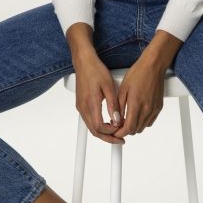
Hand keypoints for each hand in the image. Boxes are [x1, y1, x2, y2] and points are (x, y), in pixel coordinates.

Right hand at [67, 26, 124, 143]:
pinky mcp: (81, 105)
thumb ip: (113, 105)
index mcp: (91, 103)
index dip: (111, 132)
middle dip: (108, 138)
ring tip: (116, 133)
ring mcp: (80, 107)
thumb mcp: (109, 86)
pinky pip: (89, 121)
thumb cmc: (96, 71)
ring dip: (103, 133)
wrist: (83, 62)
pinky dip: (98, 126)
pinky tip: (108, 124)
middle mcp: (83, 108)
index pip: (100, 127)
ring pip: (91, 127)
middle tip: (120, 140)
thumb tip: (117, 119)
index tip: (121, 130)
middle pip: (94, 131)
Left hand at [113, 32, 181, 137]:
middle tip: (119, 124)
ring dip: (134, 126)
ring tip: (127, 118)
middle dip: (126, 130)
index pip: (128, 128)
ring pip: (143, 127)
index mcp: (136, 105)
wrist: (154, 66)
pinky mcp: (158, 107)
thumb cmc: (138, 74)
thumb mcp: (123, 89)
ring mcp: (154, 109)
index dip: (120, 132)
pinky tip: (137, 115)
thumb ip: (119, 107)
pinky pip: (150, 121)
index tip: (115, 131)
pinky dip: (142, 122)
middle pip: (135, 130)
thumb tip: (116, 120)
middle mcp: (147, 109)